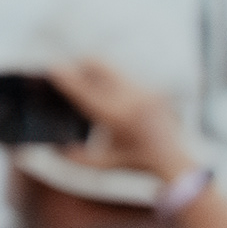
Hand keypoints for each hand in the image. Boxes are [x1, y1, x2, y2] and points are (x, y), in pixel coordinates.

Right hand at [51, 59, 193, 182]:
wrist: (173, 159)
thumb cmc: (137, 163)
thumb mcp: (103, 163)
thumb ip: (76, 157)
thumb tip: (54, 146)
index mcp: (116, 117)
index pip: (84, 89)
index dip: (65, 77)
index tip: (52, 69)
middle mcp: (130, 99)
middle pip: (98, 64)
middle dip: (80, 64)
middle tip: (69, 70)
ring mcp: (143, 91)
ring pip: (111, 67)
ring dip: (96, 71)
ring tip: (86, 81)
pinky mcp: (151, 89)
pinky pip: (123, 75)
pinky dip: (110, 79)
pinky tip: (107, 92)